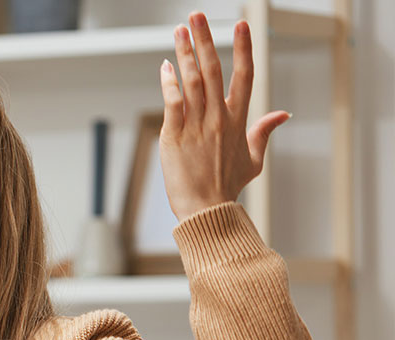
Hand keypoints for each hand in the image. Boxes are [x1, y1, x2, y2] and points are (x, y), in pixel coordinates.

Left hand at [158, 12, 289, 220]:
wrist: (206, 210)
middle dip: (205, 39)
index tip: (241, 25)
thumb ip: (264, 133)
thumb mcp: (253, 160)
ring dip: (185, 53)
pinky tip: (165, 66)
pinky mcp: (175, 135)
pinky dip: (169, 83)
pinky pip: (173, 102)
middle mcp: (219, 118)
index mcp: (238, 121)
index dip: (244, 48)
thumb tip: (283, 115)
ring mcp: (196, 125)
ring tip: (179, 31)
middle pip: (214, 70)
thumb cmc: (227, 187)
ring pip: (192, 81)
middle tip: (196, 16)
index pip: (244, 76)